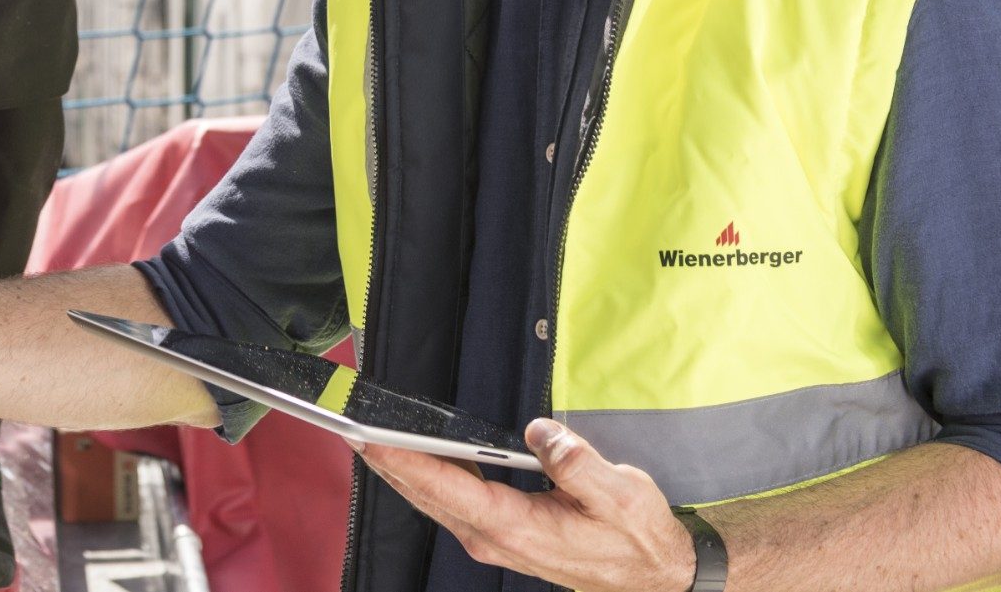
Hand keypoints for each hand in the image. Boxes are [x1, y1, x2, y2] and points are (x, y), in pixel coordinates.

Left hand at [361, 419, 696, 591]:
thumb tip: (541, 433)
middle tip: (346, 424)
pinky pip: (449, 502)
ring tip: (366, 433)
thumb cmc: (637, 538)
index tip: (366, 438)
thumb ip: (577, 463)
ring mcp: (493, 539)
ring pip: (433, 499)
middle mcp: (494, 537)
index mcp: (515, 527)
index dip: (403, 460)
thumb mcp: (619, 496)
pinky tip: (412, 455)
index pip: (445, 486)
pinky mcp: (499, 534)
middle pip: (425, 493)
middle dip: (385, 460)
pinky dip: (425, 477)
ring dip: (400, 468)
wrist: (654, 577)